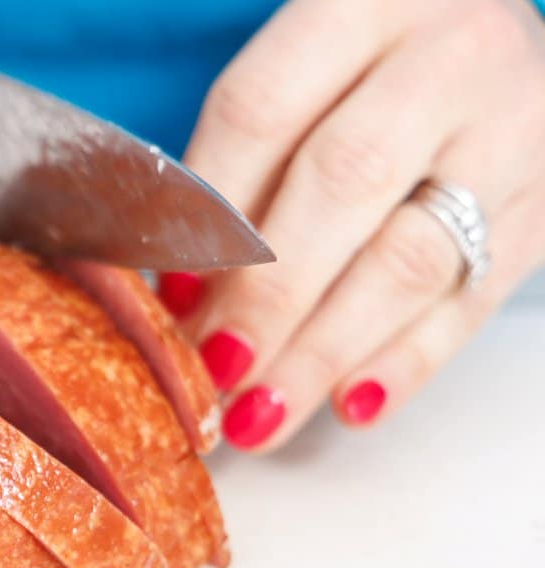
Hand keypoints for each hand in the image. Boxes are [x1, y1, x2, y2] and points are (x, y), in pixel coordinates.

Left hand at [169, 0, 544, 450]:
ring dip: (324, 350)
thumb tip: (179, 294)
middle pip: (342, 182)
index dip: (207, 209)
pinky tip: (350, 406)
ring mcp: (516, 128)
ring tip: (260, 414)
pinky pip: (475, 299)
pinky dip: (406, 361)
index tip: (169, 293)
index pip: (261, 108)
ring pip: (413, 256)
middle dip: (266, 295)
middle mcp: (451, 54)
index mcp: (361, 3)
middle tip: (211, 371)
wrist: (479, 52)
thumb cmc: (361, 74)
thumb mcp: (300, 82)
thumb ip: (239, 168)